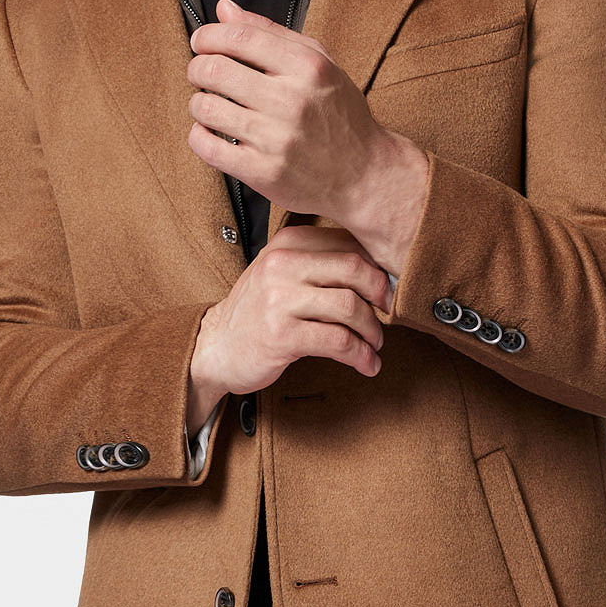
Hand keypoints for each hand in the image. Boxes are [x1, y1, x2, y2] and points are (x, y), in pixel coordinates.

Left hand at [185, 0, 397, 228]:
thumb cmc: (341, 116)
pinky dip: (198, 136)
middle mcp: (292, 101)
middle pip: (215, 70)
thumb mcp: (319, 64)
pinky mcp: (263, 172)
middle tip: (201, 74)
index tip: (202, 41)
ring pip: (206, 108)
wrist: (364, 174)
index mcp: (307, 67)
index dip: (208, 36)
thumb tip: (225, 9)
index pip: (239, 37)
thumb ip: (270, 33)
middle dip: (197, 68)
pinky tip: (210, 132)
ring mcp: (276, 139)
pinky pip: (208, 147)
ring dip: (198, 103)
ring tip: (209, 105)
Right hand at [186, 224, 392, 426]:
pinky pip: (338, 342)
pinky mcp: (282, 335)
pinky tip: (366, 364)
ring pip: (350, 306)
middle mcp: (283, 264)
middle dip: (381, 295)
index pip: (349, 244)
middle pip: (355, 269)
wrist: (217, 346)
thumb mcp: (284, 273)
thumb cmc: (259, 311)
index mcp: (289, 242)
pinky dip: (360, 355)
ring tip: (375, 344)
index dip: (378, 269)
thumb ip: (323, 264)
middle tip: (388, 314)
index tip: (388, 290)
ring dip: (372, 330)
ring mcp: (280, 299)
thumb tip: (380, 273)